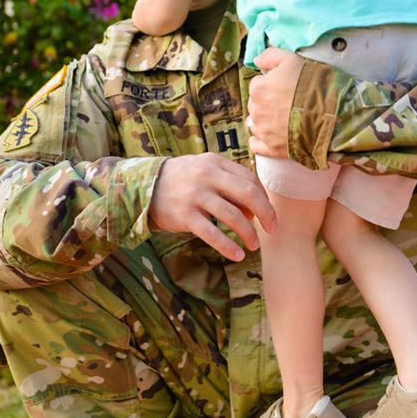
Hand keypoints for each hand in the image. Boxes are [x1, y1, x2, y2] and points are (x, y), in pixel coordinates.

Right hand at [149, 153, 277, 261]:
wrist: (143, 186)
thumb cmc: (181, 180)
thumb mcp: (203, 168)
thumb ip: (227, 180)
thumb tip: (254, 208)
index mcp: (215, 162)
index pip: (250, 179)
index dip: (264, 198)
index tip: (269, 214)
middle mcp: (207, 176)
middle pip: (248, 194)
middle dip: (266, 214)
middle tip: (273, 229)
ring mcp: (195, 195)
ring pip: (233, 216)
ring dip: (248, 234)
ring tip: (253, 246)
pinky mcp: (185, 216)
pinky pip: (213, 234)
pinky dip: (228, 246)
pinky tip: (237, 255)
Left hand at [248, 47, 305, 158]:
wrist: (333, 116)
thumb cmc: (315, 85)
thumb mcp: (293, 59)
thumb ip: (270, 56)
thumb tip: (256, 60)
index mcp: (259, 89)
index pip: (257, 84)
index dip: (272, 84)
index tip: (285, 86)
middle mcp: (257, 111)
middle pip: (256, 104)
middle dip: (268, 102)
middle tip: (288, 101)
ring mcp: (264, 131)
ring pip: (255, 123)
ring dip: (265, 120)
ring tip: (284, 117)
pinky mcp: (272, 148)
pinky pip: (256, 145)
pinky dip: (261, 140)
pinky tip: (273, 135)